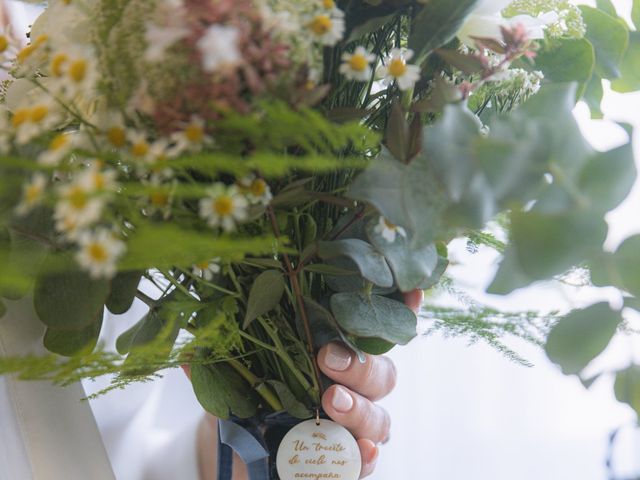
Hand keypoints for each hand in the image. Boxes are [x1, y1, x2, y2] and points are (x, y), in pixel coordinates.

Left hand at [193, 289, 422, 479]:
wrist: (243, 459)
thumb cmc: (247, 407)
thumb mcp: (230, 378)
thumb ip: (220, 361)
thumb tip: (192, 346)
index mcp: (332, 357)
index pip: (371, 331)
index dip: (397, 309)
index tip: (409, 290)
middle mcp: (351, 389)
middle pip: (382, 374)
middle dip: (361, 365)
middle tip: (328, 360)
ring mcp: (353, 428)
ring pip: (381, 417)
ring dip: (362, 408)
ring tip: (332, 402)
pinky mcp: (346, 463)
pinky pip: (367, 460)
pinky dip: (366, 455)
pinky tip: (360, 449)